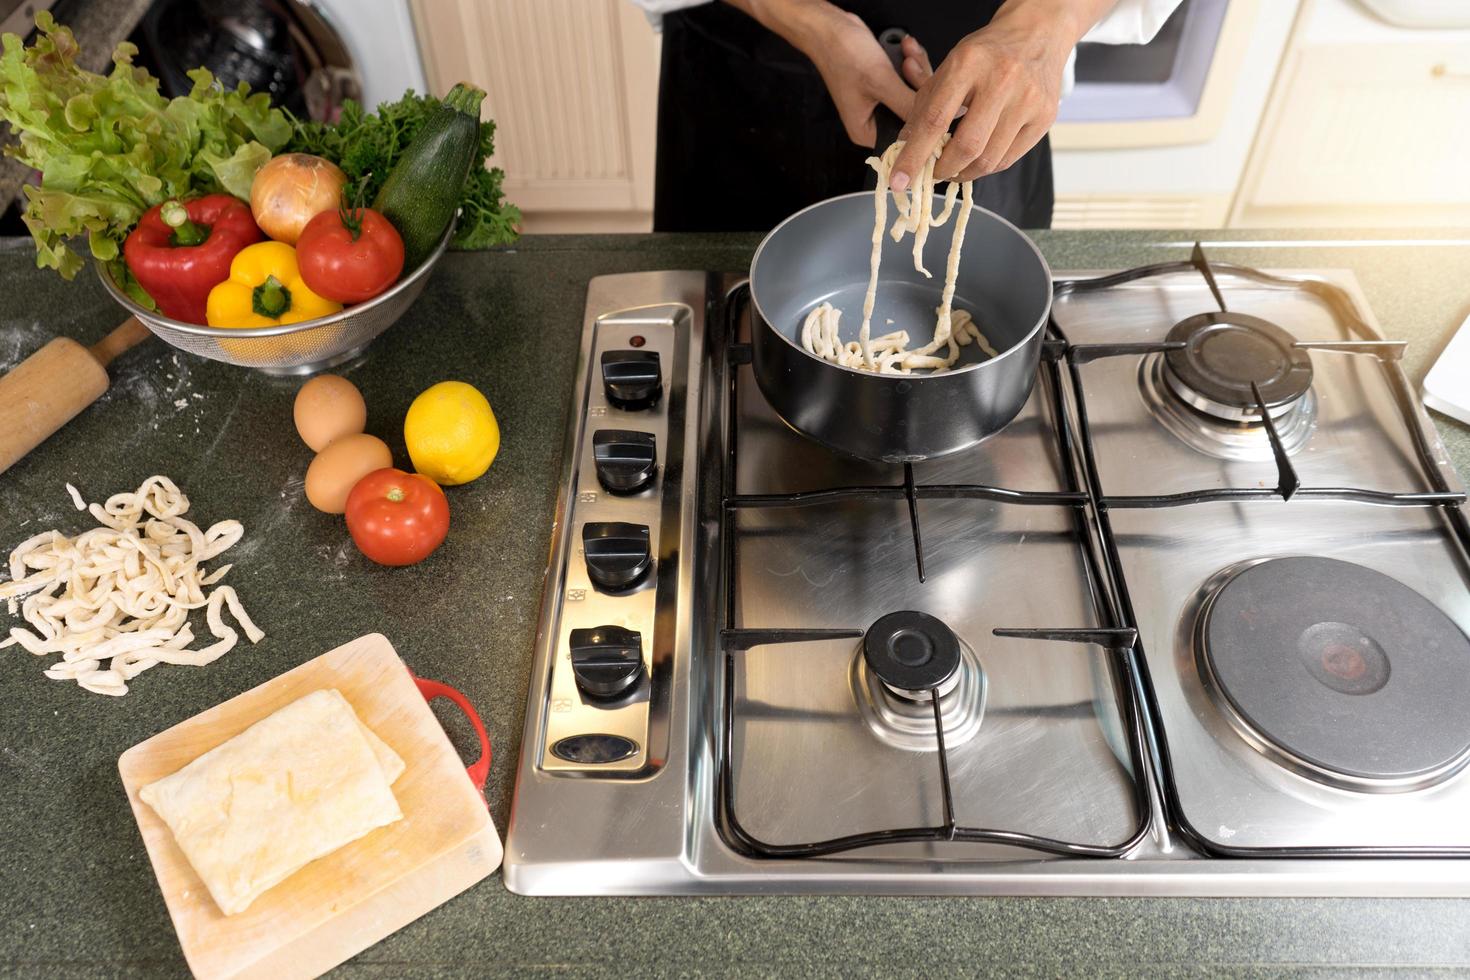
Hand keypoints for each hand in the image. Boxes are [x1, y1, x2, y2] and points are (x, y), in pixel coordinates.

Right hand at [722, 0, 924, 147]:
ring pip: (916, 93)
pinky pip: (911, 77)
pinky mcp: (888, 84)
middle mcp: (876, 120)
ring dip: (916, 69)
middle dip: (919, 86)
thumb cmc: (843, 55)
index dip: (924, 122)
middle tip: (910, 67)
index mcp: (868, 131)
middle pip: (915, 114)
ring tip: (906, 54)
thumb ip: (907, 105)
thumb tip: (934, 120)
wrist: (830, 28)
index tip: (939, 104)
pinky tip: (905, 48)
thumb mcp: (880, 82)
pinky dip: (912, 61)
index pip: (905, 139)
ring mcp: (883, 101)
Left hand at [890, 1, 1091, 190]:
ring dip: (964, 173)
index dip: (914, 156)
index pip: (935, 120)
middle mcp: (1002, 80)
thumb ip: (924, 106)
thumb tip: (905, 146)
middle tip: (933, 172)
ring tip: (954, 167)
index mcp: (968, 63)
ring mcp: (1028, 100)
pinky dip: (986, 167)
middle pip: (967, 146)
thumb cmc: (987, 54)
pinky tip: (977, 160)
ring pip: (989, 159)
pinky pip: (1009, 159)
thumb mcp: (949, 67)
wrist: (1036, 34)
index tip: (899, 180)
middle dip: (943, 169)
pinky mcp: (1045, 117)